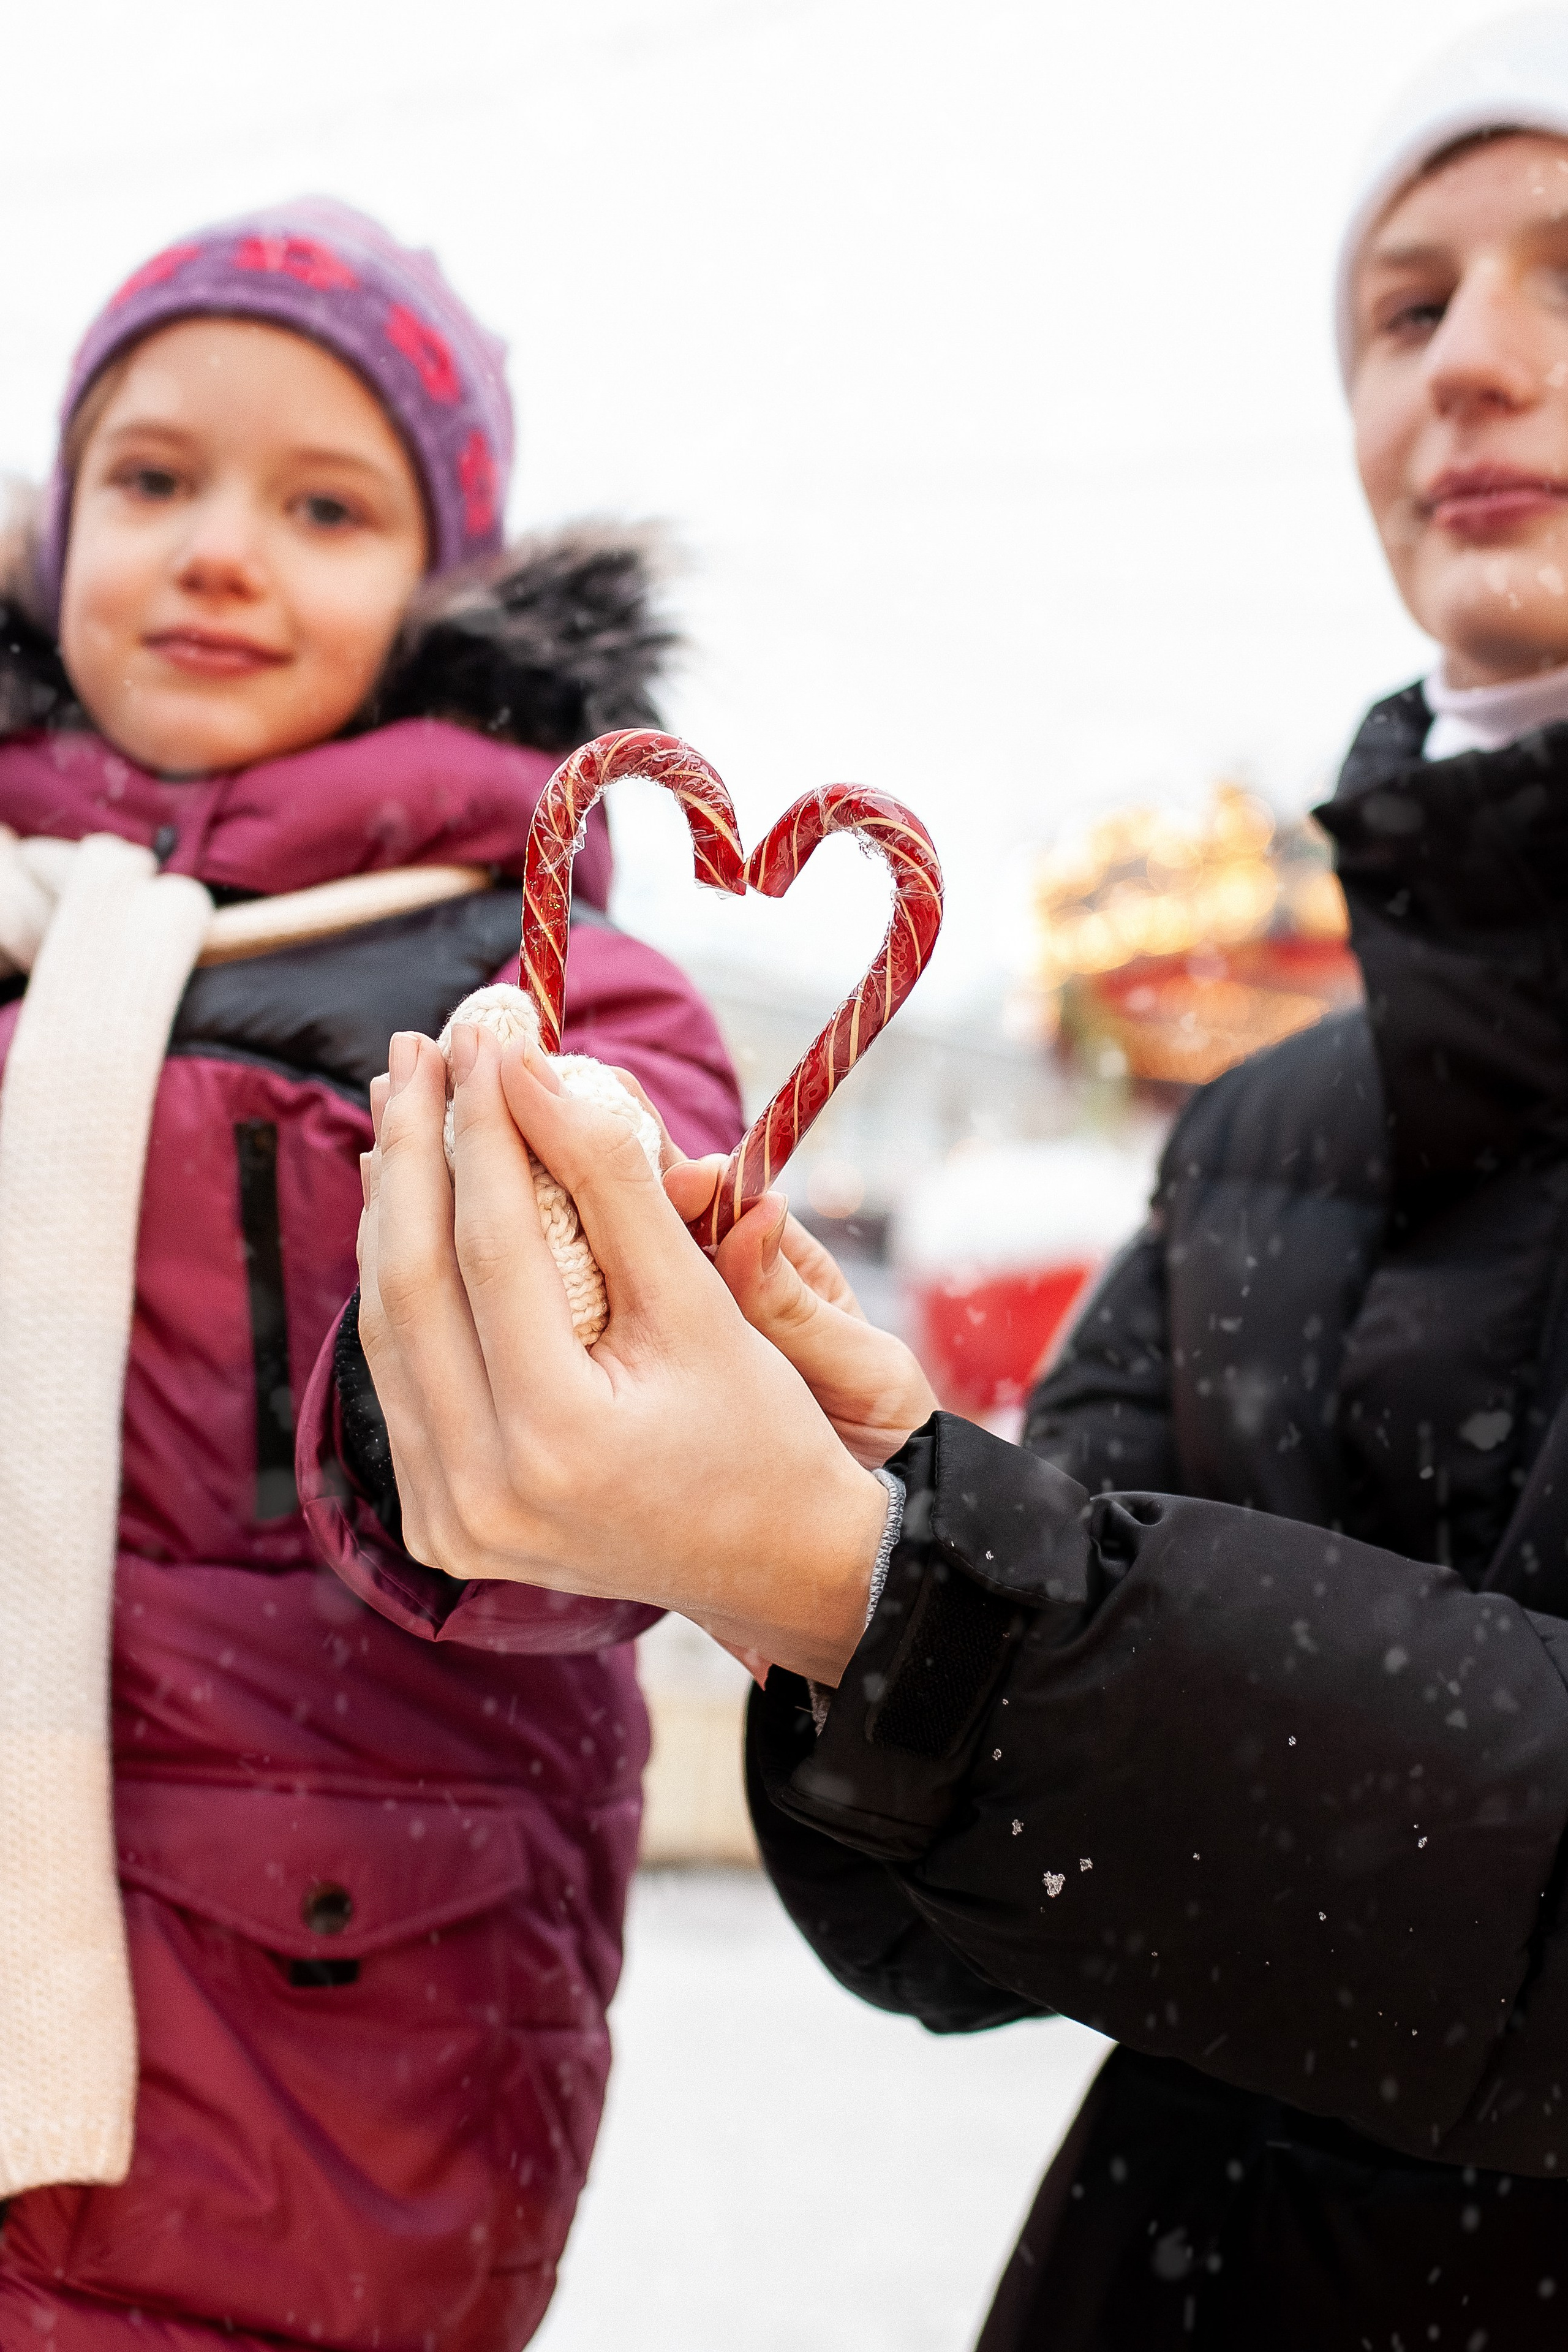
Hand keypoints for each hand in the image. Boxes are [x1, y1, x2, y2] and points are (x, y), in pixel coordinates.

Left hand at [357, 1025, 888, 1685]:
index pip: (493, 1247)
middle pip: (412, 1283)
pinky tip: (408, 1204)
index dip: (484, 1125)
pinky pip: (400, 1375)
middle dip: (416, 1149)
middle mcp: (481, 1493)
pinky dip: (401, 1283)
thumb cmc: (762, 1430)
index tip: (484, 1035)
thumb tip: (528, 1070)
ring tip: (405, 1103)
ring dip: (393, 1207)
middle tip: (420, 1048)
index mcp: (558, 1441)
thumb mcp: (701, 1302)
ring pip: (388, 1327)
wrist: (774, 1565)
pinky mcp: (435, 1522)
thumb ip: (611, 1183)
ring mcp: (447, 1519)